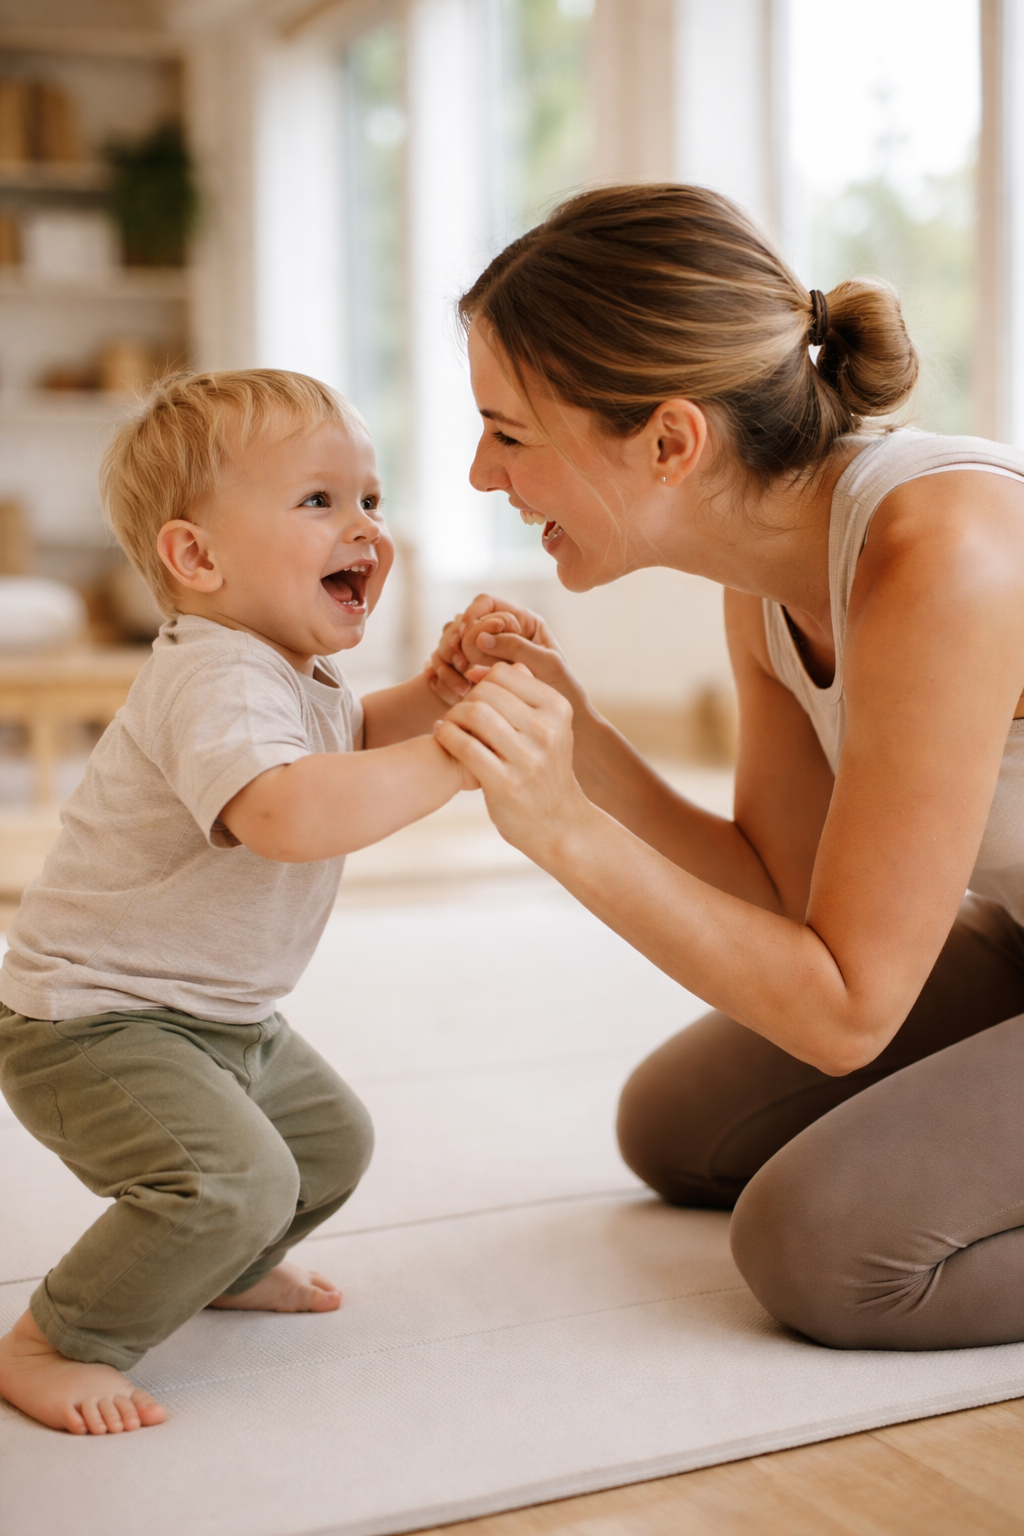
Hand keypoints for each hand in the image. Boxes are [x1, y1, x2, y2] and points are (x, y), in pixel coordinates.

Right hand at [425, 593, 589, 718]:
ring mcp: (487, 654)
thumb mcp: (546, 664)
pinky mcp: (476, 675)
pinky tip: (459, 690)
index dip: (474, 614)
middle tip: (462, 662)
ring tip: (463, 676)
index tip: (468, 633)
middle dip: (459, 638)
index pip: (487, 603)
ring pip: (454, 643)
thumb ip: (517, 647)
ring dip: (452, 656)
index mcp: (523, 621)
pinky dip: (449, 675)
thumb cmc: (562, 691)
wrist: (565, 724)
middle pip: (465, 622)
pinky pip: (450, 666)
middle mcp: (503, 634)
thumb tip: (481, 638)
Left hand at [434, 662, 591, 860]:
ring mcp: (527, 759)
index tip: (472, 694)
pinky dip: (446, 736)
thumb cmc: (545, 771)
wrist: (560, 824)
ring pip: (474, 714)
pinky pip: (463, 746)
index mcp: (557, 710)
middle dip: (465, 698)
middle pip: (486, 692)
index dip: (482, 680)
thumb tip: (484, 668)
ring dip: (453, 716)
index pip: (506, 674)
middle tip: (457, 713)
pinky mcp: (505, 784)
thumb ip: (523, 694)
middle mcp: (546, 731)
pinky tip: (443, 736)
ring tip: (449, 724)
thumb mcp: (549, 728)